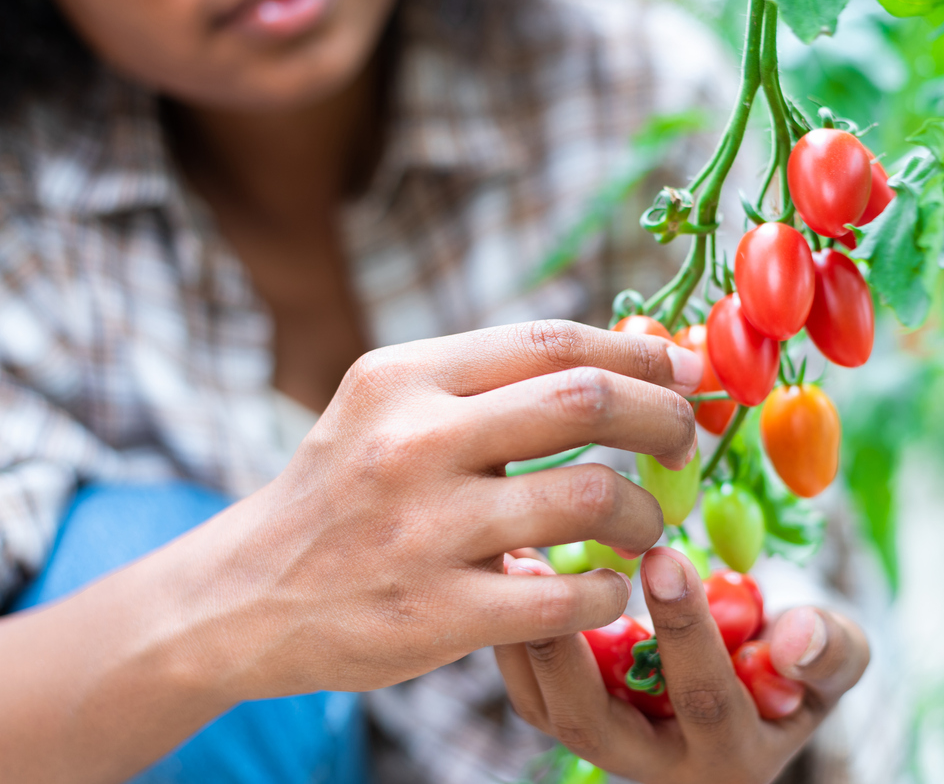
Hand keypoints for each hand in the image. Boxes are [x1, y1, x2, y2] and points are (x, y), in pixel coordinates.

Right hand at [184, 320, 703, 700]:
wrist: (244, 594)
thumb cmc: (343, 492)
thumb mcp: (389, 408)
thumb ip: (486, 383)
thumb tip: (618, 361)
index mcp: (407, 378)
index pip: (552, 342)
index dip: (639, 356)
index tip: (687, 375)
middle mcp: (412, 441)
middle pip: (585, 402)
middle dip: (662, 418)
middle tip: (686, 443)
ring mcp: (422, 529)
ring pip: (588, 497)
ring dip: (643, 513)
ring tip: (646, 525)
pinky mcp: (432, 614)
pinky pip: (563, 598)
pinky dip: (608, 592)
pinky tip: (606, 588)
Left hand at [494, 548, 869, 783]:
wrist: (754, 695)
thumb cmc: (796, 668)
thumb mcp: (835, 663)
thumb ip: (829, 650)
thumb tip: (797, 637)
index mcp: (730, 754)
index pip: (702, 697)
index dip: (684, 629)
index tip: (662, 554)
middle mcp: (658, 765)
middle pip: (595, 723)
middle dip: (568, 647)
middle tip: (545, 568)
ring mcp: (609, 746)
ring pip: (548, 709)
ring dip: (524, 636)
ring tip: (514, 559)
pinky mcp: (575, 719)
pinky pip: (531, 690)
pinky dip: (514, 634)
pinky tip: (510, 567)